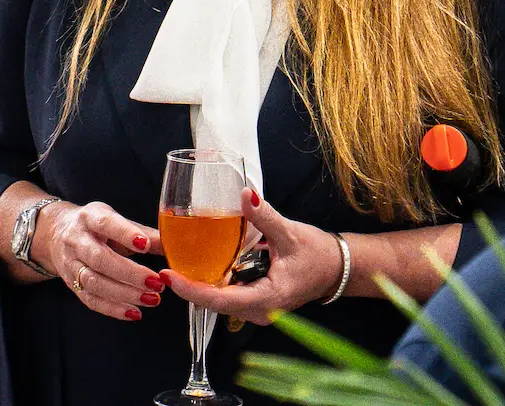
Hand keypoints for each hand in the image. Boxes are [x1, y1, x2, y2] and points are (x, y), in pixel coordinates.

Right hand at [38, 201, 165, 321]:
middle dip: (129, 273)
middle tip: (156, 283)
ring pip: (94, 282)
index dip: (125, 234)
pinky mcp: (71, 284)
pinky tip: (134, 312)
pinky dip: (112, 309)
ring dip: (124, 294)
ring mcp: (71, 264)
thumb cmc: (95, 226)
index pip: (105, 224)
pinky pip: (90, 300)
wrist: (56, 234)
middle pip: (99, 259)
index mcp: (90, 218)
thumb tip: (174, 244)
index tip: (145, 245)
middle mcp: (76, 240)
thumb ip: (143, 233)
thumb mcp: (116, 220)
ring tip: (151, 299)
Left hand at [159, 187, 343, 321]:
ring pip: (220, 300)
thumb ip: (265, 216)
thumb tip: (245, 194)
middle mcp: (260, 310)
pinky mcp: (255, 302)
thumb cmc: (317, 255)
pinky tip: (201, 264)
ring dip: (200, 283)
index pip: (222, 301)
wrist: (336, 268)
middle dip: (190, 284)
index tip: (171, 276)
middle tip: (168, 262)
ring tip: (178, 261)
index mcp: (269, 298)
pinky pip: (228, 295)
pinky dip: (213, 281)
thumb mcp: (290, 233)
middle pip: (215, 302)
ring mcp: (257, 309)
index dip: (192, 290)